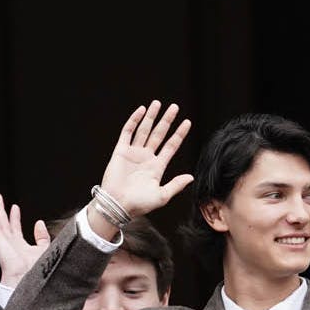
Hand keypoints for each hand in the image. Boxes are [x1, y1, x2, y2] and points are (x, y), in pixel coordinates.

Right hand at [0, 192, 49, 287]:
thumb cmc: (37, 271)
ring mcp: (2, 242)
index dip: (15, 218)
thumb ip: (42, 237)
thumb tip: (40, 224)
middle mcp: (10, 244)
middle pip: (3, 223)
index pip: (16, 229)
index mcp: (21, 247)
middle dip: (0, 210)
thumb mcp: (45, 250)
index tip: (15, 208)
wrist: (29, 280)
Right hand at [99, 100, 193, 216]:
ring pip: (144, 130)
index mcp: (157, 167)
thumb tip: (191, 177)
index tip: (187, 122)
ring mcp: (133, 153)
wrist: (118, 205)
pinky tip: (141, 110)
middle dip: (167, 120)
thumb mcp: (162, 196)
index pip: (171, 146)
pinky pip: (128, 132)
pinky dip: (134, 121)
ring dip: (151, 117)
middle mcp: (146, 157)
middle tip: (174, 107)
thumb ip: (176, 185)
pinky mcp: (121, 151)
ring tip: (157, 103)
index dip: (179, 134)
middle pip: (159, 134)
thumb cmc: (139, 204)